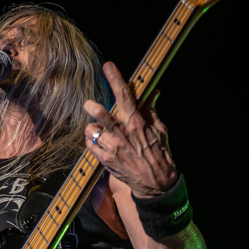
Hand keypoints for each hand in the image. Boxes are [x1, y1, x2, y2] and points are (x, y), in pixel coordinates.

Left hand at [83, 62, 177, 197]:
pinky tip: (99, 142)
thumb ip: (151, 110)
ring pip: (90, 129)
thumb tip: (152, 93)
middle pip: (100, 114)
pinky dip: (91, 141)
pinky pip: (89, 144)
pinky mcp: (105, 160)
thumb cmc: (158, 153)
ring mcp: (112, 147)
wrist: (155, 182)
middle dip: (92, 106)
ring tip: (99, 130)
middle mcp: (122, 133)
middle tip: (88, 104)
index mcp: (136, 123)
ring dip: (92, 127)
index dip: (116, 79)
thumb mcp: (160, 130)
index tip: (108, 66)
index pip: (125, 96)